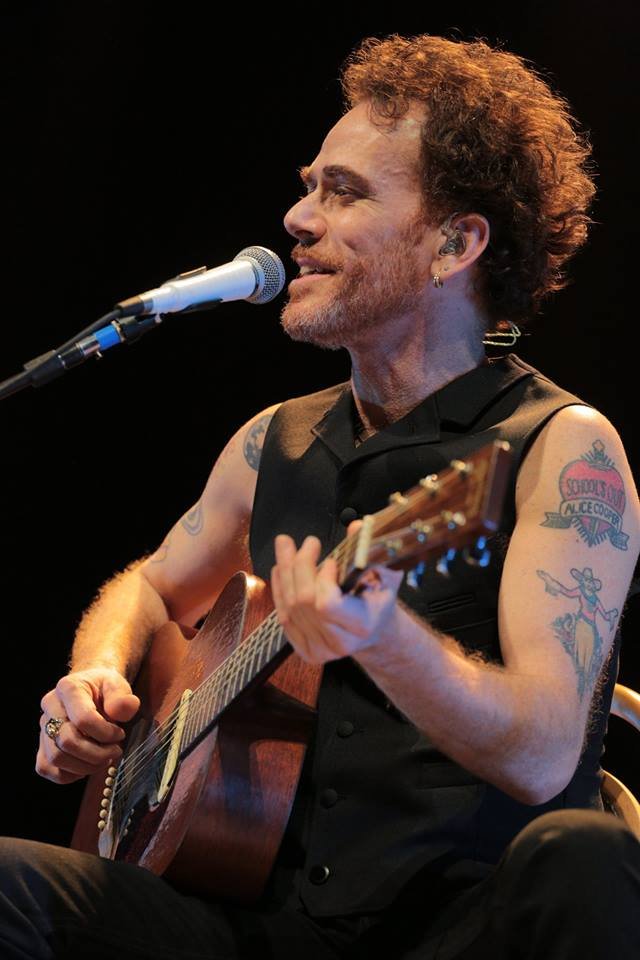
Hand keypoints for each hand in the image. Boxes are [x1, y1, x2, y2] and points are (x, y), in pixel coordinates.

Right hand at [36, 667, 139, 783]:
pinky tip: (87, 765)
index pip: (83, 719)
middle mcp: (50, 707)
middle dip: (97, 754)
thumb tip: (120, 711)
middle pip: (67, 741)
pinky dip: (70, 774)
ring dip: (85, 766)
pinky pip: (47, 768)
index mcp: (68, 688)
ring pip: (56, 758)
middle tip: (115, 751)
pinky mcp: (42, 746)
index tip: (120, 734)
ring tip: (104, 759)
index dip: (105, 733)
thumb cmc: (104, 689)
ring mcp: (43, 727)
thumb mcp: (118, 684)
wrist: (92, 690)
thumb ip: (122, 697)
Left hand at [270, 532, 402, 664]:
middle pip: (303, 601)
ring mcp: (319, 650)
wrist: (375, 630)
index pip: (327, 604)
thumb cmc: (379, 598)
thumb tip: (356, 527)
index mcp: (362, 625)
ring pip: (289, 606)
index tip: (332, 561)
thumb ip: (369, 551)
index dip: (323, 578)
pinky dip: (280, 588)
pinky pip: (282, 615)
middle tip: (307, 542)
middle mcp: (339, 643)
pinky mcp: (305, 650)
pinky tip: (281, 568)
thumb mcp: (384, 572)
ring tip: (286, 546)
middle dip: (300, 565)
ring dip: (285, 571)